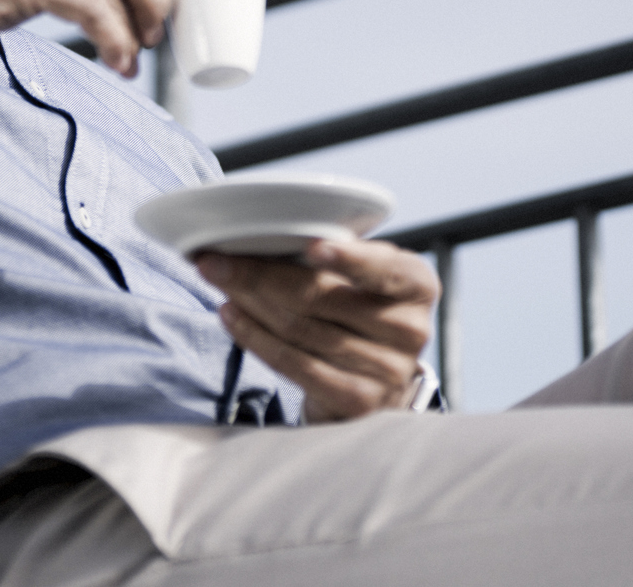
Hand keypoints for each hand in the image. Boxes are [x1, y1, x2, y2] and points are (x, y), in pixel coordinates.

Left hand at [196, 238, 437, 422]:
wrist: (376, 378)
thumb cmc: (359, 308)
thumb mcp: (362, 276)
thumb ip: (333, 255)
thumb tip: (259, 233)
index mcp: (417, 284)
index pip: (382, 269)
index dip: (348, 257)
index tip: (309, 246)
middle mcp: (410, 329)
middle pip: (322, 298)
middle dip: (260, 274)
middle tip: (215, 259)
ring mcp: (387, 370)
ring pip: (301, 330)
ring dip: (249, 303)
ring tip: (217, 281)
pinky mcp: (357, 401)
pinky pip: (294, 365)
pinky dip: (255, 338)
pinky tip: (229, 316)